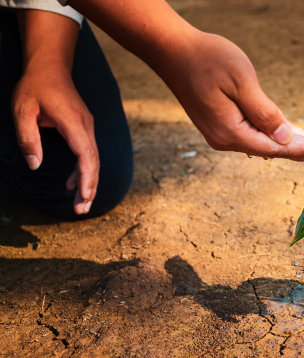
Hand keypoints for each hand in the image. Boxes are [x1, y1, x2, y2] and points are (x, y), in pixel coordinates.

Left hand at [12, 67, 98, 214]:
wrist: (50, 66)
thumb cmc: (35, 86)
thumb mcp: (22, 110)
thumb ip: (28, 138)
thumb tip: (35, 165)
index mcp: (73, 123)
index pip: (86, 155)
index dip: (86, 178)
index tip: (84, 197)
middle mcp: (86, 126)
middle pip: (93, 162)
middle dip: (90, 188)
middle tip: (81, 211)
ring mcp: (87, 127)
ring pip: (93, 160)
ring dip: (88, 182)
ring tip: (80, 205)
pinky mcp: (83, 128)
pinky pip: (87, 153)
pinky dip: (82, 171)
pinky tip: (72, 184)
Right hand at [156, 32, 303, 161]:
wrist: (172, 51)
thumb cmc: (207, 59)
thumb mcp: (242, 81)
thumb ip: (265, 113)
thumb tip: (285, 139)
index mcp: (231, 132)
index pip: (278, 148)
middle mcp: (226, 140)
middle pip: (274, 152)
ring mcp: (222, 134)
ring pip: (265, 145)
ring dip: (294, 146)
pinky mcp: (221, 125)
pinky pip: (255, 136)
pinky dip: (276, 138)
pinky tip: (293, 139)